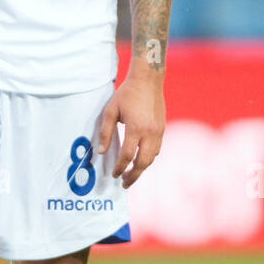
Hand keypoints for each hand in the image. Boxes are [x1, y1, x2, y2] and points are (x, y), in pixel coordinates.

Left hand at [96, 63, 165, 188]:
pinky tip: (140, 160)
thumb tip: (102, 152)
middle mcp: (150, 132)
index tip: (114, 174)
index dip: (120, 167)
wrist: (148, 80)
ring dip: (142, 168)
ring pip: (152, 157)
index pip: (127, 155)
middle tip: (124, 183)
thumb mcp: (110, 110)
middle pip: (143, 162)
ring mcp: (158, 131)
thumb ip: (106, 132)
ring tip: (131, 174)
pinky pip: (157, 149)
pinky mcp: (162, 128)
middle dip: (134, 175)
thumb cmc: (126, 94)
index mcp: (135, 128)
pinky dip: (148, 158)